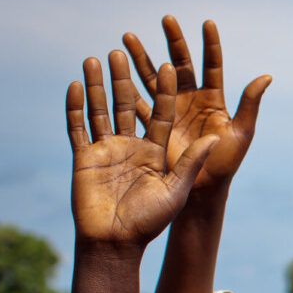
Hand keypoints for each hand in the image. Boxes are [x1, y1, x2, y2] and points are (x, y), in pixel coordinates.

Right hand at [68, 54, 218, 247]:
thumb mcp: (176, 189)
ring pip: (101, 110)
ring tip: (98, 57)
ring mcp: (106, 150)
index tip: (169, 64)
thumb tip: (216, 138)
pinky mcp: (84, 158)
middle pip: (127, 104)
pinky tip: (76, 85)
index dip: (164, 90)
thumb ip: (192, 161)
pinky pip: (78, 127)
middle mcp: (131, 146)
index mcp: (155, 152)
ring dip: (99, 85)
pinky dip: (75, 107)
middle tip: (125, 49)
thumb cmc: (149, 222)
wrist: (116, 243)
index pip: (160, 113)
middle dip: (126, 78)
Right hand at [124, 17, 270, 193]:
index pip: (212, 66)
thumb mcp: (241, 133)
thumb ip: (250, 104)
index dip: (210, 45)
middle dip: (173, 42)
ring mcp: (169, 111)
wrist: (201, 192)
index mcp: (212, 100)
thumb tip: (267, 75)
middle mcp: (189, 101)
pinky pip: (136, 102)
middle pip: (180, 64)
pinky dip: (125, 87)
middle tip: (167, 19)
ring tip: (128, 37)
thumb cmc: (224, 165)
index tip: (208, 23)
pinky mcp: (151, 124)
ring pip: (153, 77)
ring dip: (141, 58)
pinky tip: (113, 69)